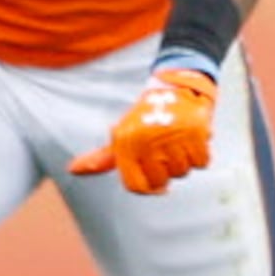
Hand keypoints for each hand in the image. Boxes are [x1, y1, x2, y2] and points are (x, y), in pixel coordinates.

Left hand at [70, 67, 220, 194]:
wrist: (177, 87)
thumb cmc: (146, 118)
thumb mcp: (122, 135)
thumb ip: (101, 158)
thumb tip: (73, 170)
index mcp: (126, 143)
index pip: (136, 186)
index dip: (148, 188)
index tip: (156, 182)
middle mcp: (146, 141)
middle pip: (161, 182)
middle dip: (167, 171)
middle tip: (167, 151)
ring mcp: (171, 137)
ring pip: (182, 172)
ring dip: (184, 161)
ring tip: (179, 142)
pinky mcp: (196, 133)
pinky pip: (201, 162)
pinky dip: (201, 154)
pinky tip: (193, 140)